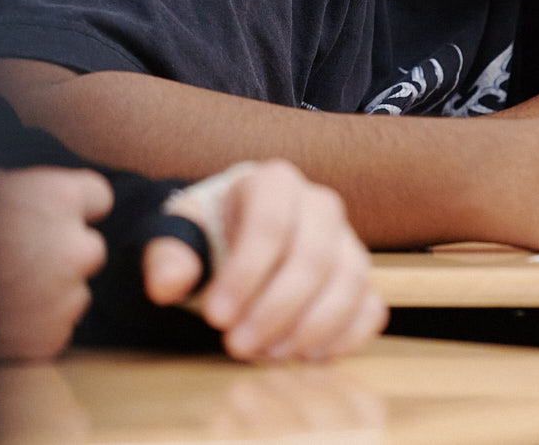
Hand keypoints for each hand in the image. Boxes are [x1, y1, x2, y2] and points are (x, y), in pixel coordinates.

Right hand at [0, 166, 111, 360]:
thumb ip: (20, 190)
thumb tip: (23, 193)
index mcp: (60, 198)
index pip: (98, 197)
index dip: (73, 207)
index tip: (52, 216)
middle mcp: (75, 246)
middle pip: (88, 249)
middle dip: (62, 254)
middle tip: (20, 260)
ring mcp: (67, 296)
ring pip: (73, 294)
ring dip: (49, 294)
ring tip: (2, 293)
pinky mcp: (50, 338)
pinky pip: (53, 331)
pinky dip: (34, 329)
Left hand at [142, 159, 384, 361]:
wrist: (239, 238)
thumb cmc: (211, 234)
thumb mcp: (180, 235)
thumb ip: (169, 255)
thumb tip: (168, 285)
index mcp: (274, 183)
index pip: (271, 226)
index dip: (246, 276)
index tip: (216, 318)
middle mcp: (320, 205)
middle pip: (314, 258)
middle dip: (276, 311)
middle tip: (238, 347)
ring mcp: (348, 241)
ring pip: (349, 283)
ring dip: (310, 329)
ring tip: (268, 355)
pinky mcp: (361, 278)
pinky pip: (370, 308)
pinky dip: (346, 338)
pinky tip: (307, 356)